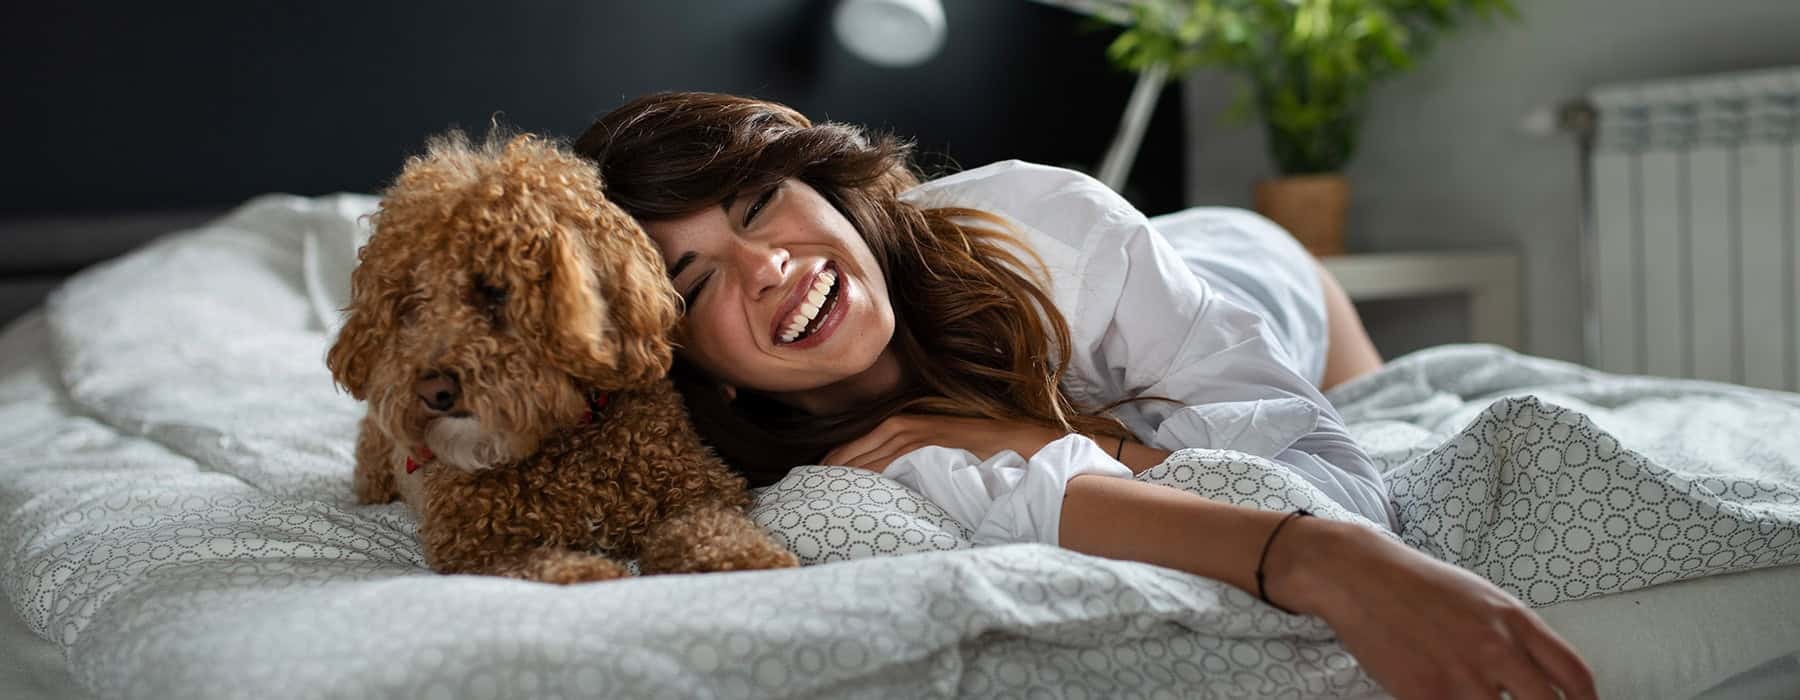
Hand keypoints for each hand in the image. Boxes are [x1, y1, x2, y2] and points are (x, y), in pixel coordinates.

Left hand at [820, 414, 1067, 472]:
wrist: (1021, 443)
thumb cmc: (982, 453)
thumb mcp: (940, 455)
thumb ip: (913, 466)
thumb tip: (891, 490)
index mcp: (904, 424)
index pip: (856, 446)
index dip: (832, 464)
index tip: (812, 482)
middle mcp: (904, 425)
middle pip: (854, 450)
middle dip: (829, 470)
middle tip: (803, 491)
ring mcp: (916, 433)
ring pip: (867, 455)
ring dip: (842, 473)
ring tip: (817, 493)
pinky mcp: (928, 443)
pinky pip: (890, 461)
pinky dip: (869, 473)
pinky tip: (852, 488)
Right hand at [1267, 518, 1597, 699]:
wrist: (1360, 576)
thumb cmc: (1420, 587)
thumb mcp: (1482, 599)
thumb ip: (1516, 637)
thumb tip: (1542, 678)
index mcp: (1515, 621)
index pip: (1575, 677)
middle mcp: (1496, 649)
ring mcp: (1462, 675)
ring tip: (1470, 693)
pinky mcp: (1426, 694)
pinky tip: (1443, 694)